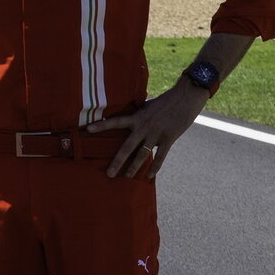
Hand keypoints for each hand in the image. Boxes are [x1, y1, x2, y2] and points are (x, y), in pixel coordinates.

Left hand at [87, 82, 211, 177]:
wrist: (186, 97)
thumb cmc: (166, 101)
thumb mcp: (147, 105)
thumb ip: (137, 115)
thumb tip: (127, 118)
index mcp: (137, 117)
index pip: (115, 121)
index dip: (101, 125)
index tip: (88, 130)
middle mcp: (144, 127)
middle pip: (127, 147)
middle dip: (117, 161)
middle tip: (109, 174)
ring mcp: (156, 134)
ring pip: (142, 155)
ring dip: (134, 167)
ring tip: (127, 177)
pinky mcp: (168, 138)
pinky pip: (161, 156)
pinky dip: (155, 167)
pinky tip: (149, 176)